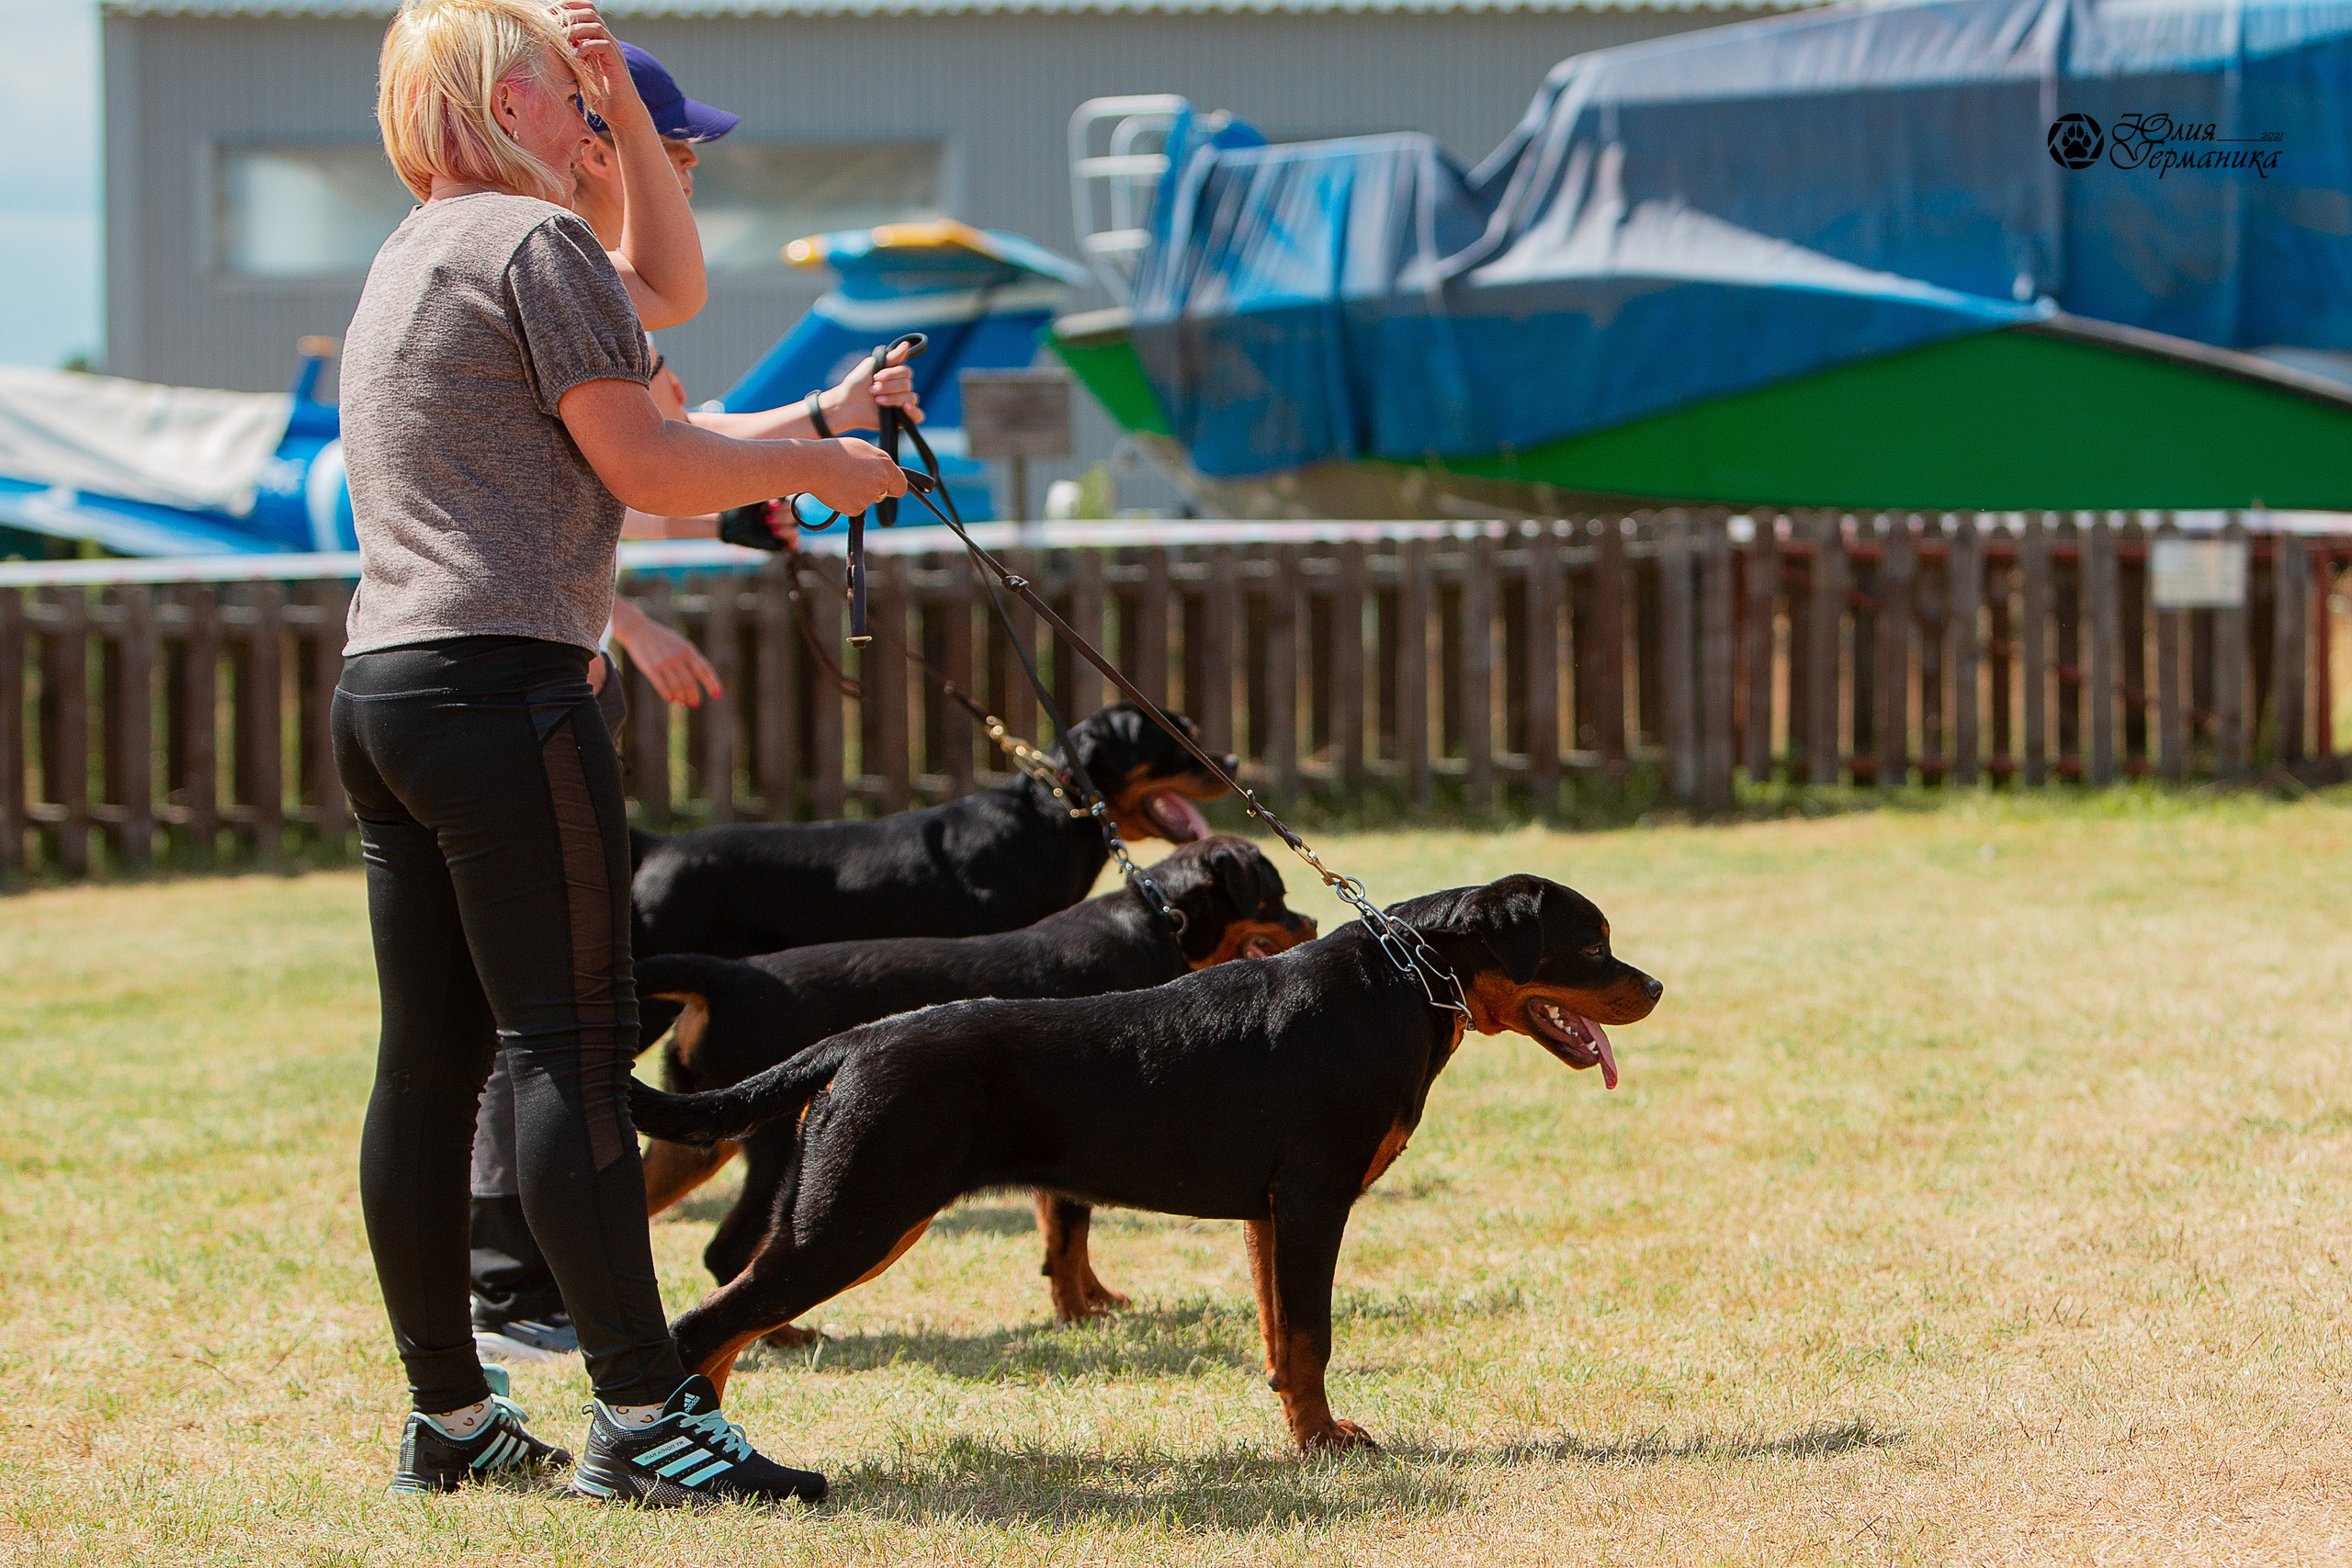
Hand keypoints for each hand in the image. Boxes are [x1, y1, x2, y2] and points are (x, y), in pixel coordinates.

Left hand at [550, 3, 635, 124]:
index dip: (568, 6)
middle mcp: (607, 41)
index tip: (548, 14)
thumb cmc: (600, 95)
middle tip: (551, 24)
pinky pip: (604, 46)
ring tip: (561, 39)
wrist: (622, 115)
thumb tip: (547, 46)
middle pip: (590, 12)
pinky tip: (574, 57)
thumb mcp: (579, 71)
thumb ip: (569, 56)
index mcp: (598, 39)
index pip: (585, 10)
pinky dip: (587, 47)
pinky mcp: (617, 64)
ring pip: (596, 27)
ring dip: (576, 30)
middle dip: (569, 15)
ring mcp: (614, 51)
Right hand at [611, 603, 722, 707]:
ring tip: (683, 703)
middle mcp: (678, 656)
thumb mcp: (680, 643)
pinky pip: (662, 687)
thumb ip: (690, 658)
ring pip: (677, 687)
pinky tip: (671, 700)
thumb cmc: (662, 639)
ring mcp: (664, 662)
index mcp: (688, 649)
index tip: (717, 695)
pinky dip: (668, 696)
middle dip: (694, 695)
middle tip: (695, 704)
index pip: (704, 670)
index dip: (712, 684)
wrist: (638, 630)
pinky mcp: (651, 668)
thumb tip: (699, 679)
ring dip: (682, 698)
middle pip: (690, 682)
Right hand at [803, 437, 906, 515]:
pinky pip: (855, 508)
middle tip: (852, 479)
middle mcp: (881, 480)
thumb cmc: (833, 453)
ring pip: (867, 500)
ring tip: (840, 480)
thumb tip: (885, 474)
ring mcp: (870, 495)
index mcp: (885, 463)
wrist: (812, 465)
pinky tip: (836, 490)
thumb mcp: (861, 449)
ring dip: (857, 494)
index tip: (888, 489)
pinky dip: (846, 502)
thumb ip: (877, 463)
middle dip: (872, 490)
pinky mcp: (857, 508)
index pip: (901, 485)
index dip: (893, 487)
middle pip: (883, 493)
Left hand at [823, 340, 924, 433]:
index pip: (906, 372)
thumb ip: (892, 357)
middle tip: (872, 390)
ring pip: (911, 398)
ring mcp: (902, 404)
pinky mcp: (902, 419)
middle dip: (889, 387)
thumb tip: (906, 345)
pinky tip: (904, 408)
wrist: (846, 404)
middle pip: (908, 385)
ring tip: (877, 401)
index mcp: (895, 376)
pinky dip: (914, 412)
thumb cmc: (857, 384)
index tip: (876, 377)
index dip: (893, 374)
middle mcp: (901, 389)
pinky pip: (919, 416)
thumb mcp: (873, 365)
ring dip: (893, 398)